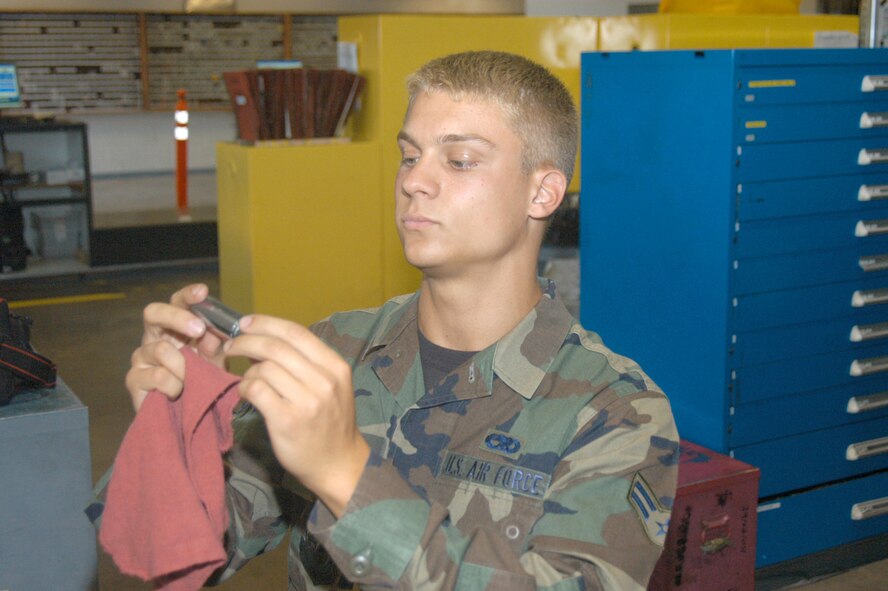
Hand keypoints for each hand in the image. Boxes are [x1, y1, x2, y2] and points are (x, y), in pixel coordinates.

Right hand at [124, 283, 226, 411]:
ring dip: (184, 366)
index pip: (176, 303)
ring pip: (161, 349)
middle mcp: (154, 337)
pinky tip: (178, 393)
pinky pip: (158, 376)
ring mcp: (141, 357)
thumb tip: (212, 335)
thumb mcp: (214, 362)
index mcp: (174, 328)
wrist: (186, 417)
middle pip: (153, 312)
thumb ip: (214, 347)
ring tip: (191, 380)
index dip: (187, 295)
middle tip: (199, 330)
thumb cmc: (200, 382)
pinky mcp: (133, 379)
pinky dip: (175, 386)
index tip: (202, 292)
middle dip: (178, 318)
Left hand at [224, 314, 370, 517]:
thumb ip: (307, 362)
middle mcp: (324, 380)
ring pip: (264, 368)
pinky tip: (246, 394)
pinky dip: (245, 387)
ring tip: (246, 380)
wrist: (338, 464)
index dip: (266, 323)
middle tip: (231, 345)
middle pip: (276, 347)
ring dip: (246, 370)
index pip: (296, 332)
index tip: (246, 323)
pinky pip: (256, 390)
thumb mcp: (332, 386)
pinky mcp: (287, 420)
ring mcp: (307, 401)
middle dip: (246, 341)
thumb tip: (266, 339)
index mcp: (335, 366)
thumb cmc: (330, 422)